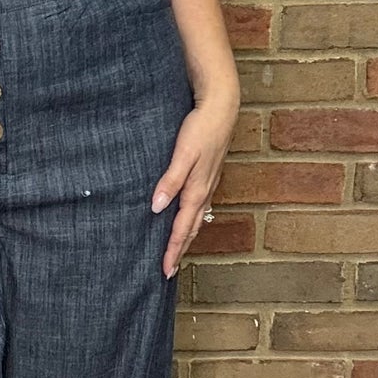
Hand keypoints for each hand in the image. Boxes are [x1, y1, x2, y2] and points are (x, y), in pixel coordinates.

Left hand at [150, 94, 238, 279]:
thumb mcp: (183, 154)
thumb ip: (170, 181)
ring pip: (197, 217)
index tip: (165, 271)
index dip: (173, 250)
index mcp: (197, 190)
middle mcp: (204, 191)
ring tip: (178, 249)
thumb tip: (156, 208)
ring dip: (187, 236)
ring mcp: (209, 183)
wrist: (221, 106)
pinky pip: (199, 204)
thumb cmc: (201, 128)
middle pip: (192, 228)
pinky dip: (192, 218)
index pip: (182, 229)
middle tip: (169, 270)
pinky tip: (187, 216)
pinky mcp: (209, 173)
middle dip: (180, 249)